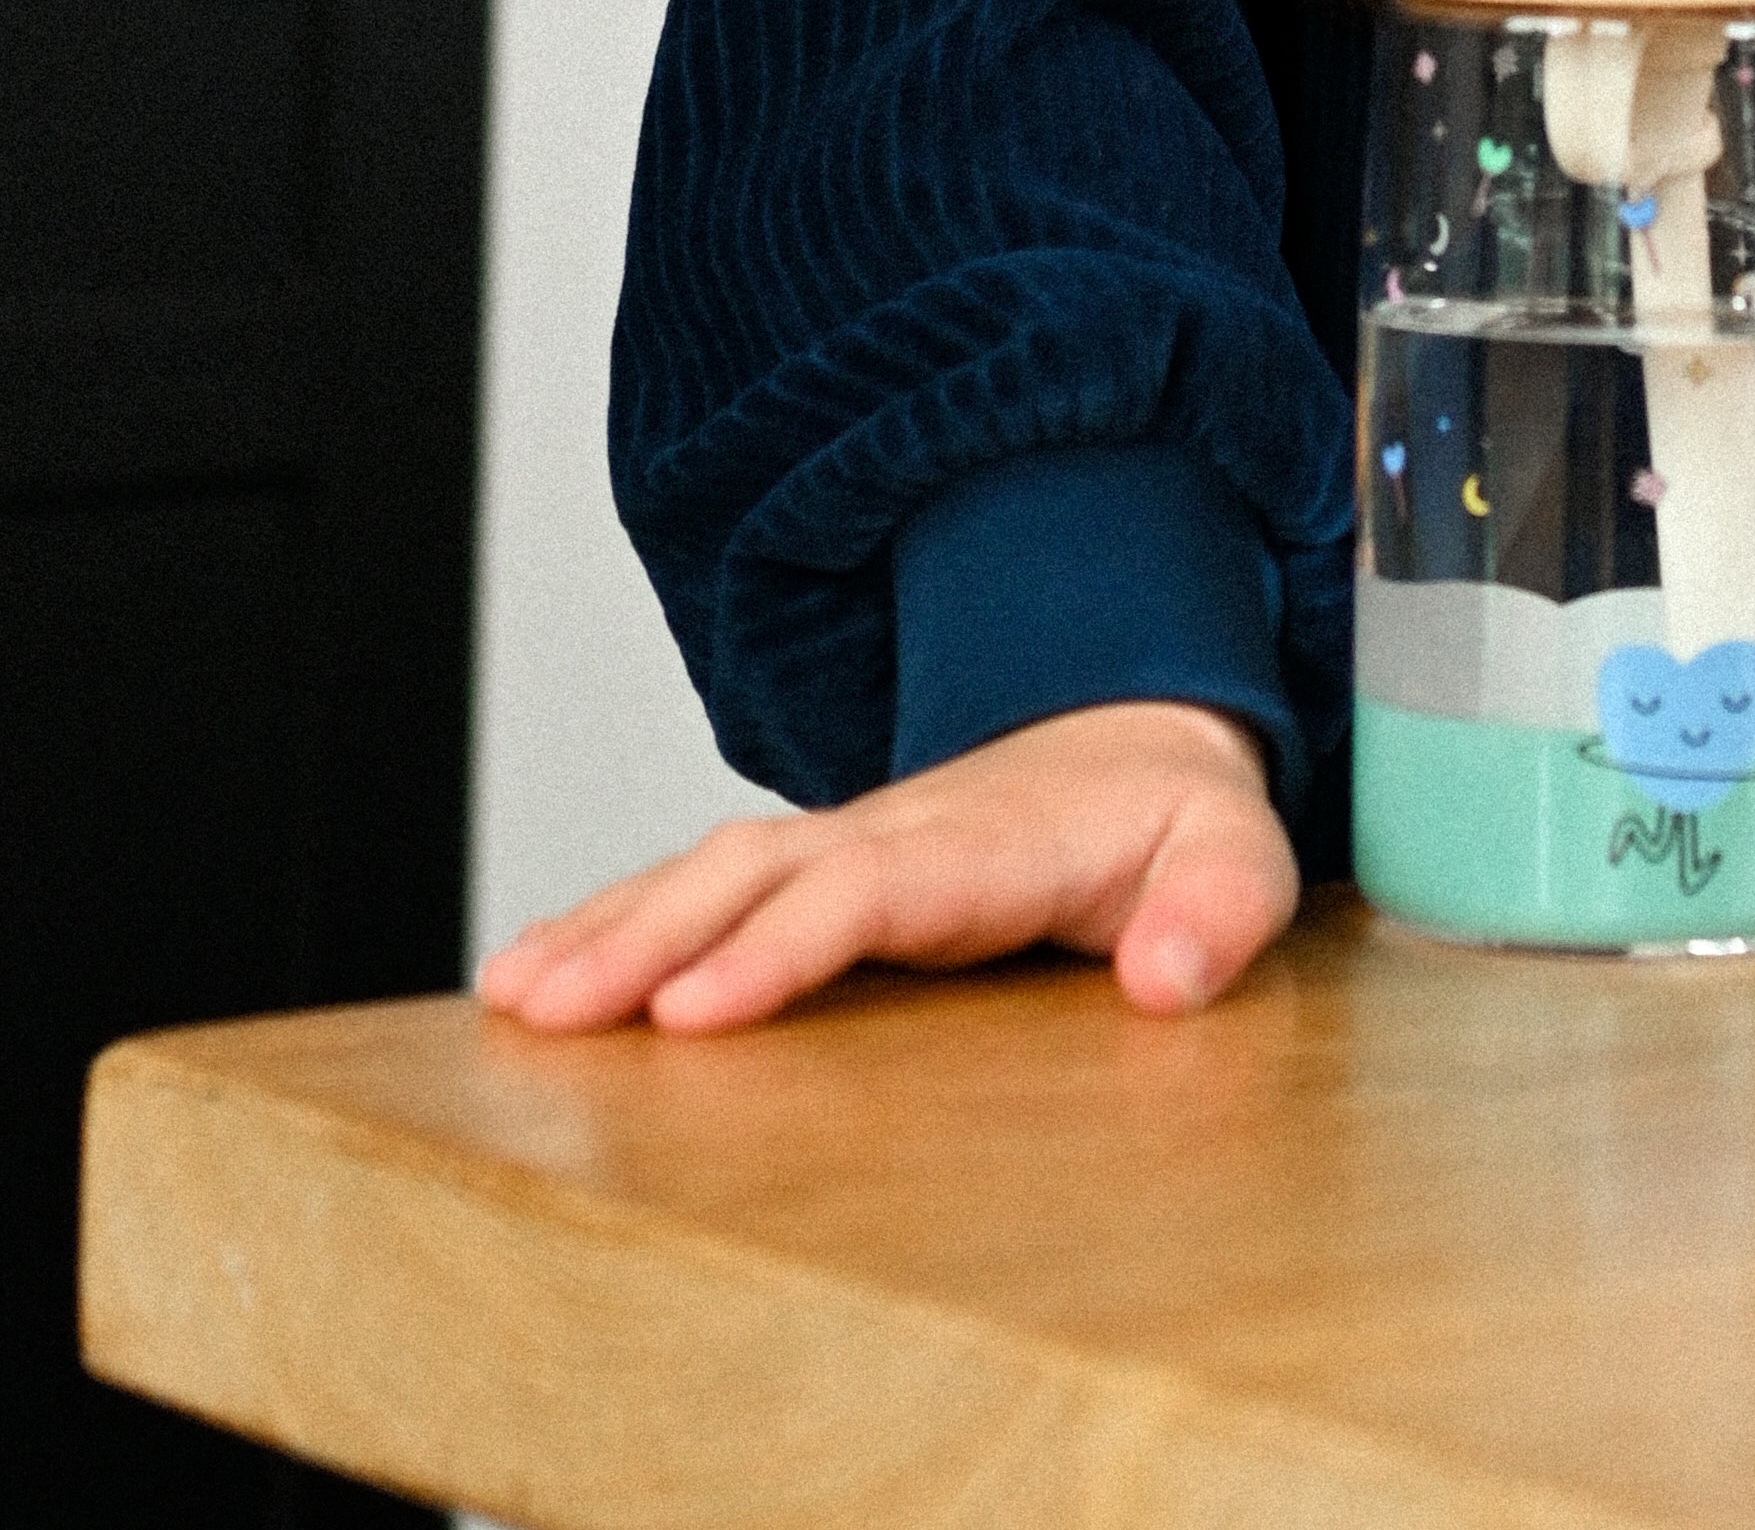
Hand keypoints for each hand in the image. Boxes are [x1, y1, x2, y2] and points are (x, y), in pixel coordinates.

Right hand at [474, 700, 1297, 1033]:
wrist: (1147, 740)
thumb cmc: (1185, 822)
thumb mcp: (1241, 862)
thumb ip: (1216, 916)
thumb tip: (1167, 981)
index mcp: (984, 844)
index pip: (862, 891)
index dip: (775, 949)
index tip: (690, 1014)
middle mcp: (895, 832)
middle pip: (750, 873)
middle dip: (645, 940)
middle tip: (546, 1014)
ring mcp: (849, 842)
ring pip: (707, 871)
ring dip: (610, 927)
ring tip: (513, 997)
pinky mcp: (822, 869)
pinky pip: (705, 887)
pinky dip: (619, 918)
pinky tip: (545, 972)